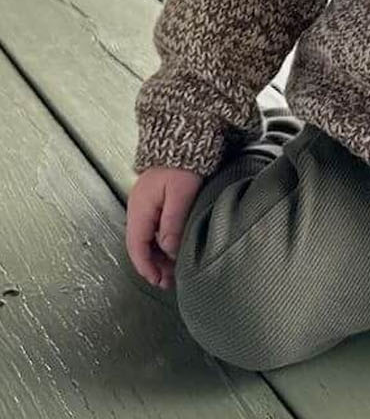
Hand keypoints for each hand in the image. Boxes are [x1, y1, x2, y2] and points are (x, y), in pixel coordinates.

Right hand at [126, 166, 204, 289]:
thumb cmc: (183, 163)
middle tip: (169, 281)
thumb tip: (168, 250)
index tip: (158, 280)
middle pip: (141, 244)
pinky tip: (173, 248)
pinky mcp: (156, 200)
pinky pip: (154, 228)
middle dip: (153, 265)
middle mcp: (139, 207)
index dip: (146, 266)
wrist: (183, 137)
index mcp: (140, 208)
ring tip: (173, 269)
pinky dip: (161, 242)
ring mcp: (147, 203)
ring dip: (158, 255)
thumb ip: (173, 222)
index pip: (136, 245)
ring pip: (148, 237)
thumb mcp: (180, 194)